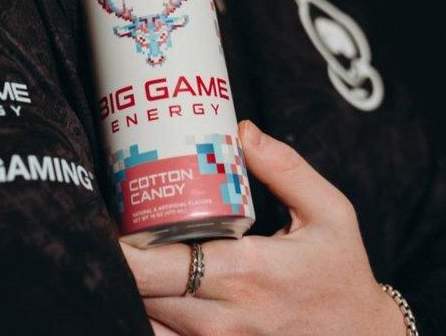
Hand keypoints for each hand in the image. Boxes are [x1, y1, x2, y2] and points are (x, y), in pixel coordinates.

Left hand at [121, 120, 404, 335]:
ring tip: (121, 258)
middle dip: (116, 264)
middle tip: (104, 231)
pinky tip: (141, 293)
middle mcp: (224, 318)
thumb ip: (285, 167)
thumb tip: (241, 129)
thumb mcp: (330, 213)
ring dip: (127, 291)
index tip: (105, 221)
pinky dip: (143, 318)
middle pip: (142, 294)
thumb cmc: (341, 274)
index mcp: (246, 273)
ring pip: (144, 322)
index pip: (160, 265)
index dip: (123, 248)